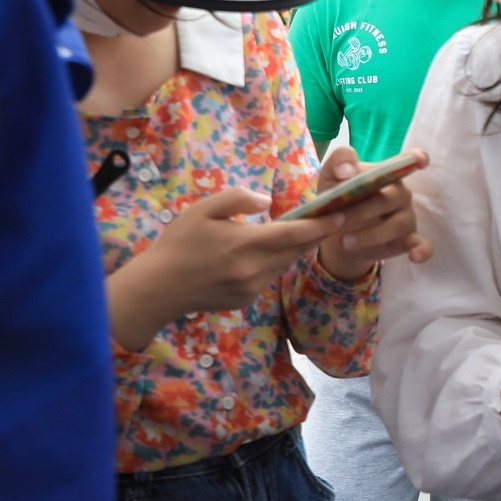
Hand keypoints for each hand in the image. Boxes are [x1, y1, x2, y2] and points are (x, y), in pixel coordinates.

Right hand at [106, 188, 334, 348]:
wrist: (158, 288)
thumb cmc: (178, 243)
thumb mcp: (203, 210)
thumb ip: (237, 200)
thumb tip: (267, 201)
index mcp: (246, 243)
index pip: (295, 234)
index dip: (321, 225)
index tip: (341, 214)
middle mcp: (255, 269)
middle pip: (297, 251)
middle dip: (315, 236)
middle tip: (331, 220)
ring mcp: (252, 288)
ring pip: (284, 265)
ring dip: (294, 250)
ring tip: (301, 233)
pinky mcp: (246, 300)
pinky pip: (268, 278)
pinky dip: (273, 264)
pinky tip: (263, 255)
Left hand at [313, 148, 432, 281]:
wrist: (336, 235)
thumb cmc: (337, 201)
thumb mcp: (330, 180)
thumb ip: (337, 165)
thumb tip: (347, 170)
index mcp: (386, 173)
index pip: (406, 162)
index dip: (416, 158)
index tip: (421, 159)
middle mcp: (401, 193)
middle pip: (389, 198)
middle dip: (362, 211)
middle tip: (337, 221)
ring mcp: (407, 216)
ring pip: (397, 224)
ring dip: (371, 234)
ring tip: (345, 242)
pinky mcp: (409, 239)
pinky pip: (422, 244)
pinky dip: (421, 250)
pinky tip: (416, 257)